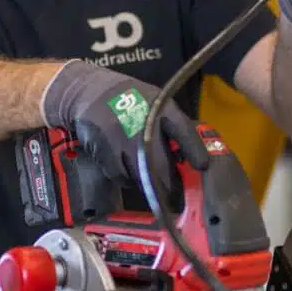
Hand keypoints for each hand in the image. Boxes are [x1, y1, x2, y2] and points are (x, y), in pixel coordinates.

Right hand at [40, 61, 209, 194]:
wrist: (89, 91)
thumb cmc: (129, 99)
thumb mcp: (156, 103)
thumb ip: (174, 126)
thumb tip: (194, 156)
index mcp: (160, 109)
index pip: (182, 129)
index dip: (194, 150)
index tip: (202, 168)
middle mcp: (142, 124)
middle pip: (161, 164)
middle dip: (170, 185)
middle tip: (177, 199)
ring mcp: (122, 138)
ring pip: (141, 176)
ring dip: (148, 185)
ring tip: (155, 190)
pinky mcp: (105, 150)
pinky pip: (120, 176)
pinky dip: (126, 179)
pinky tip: (129, 173)